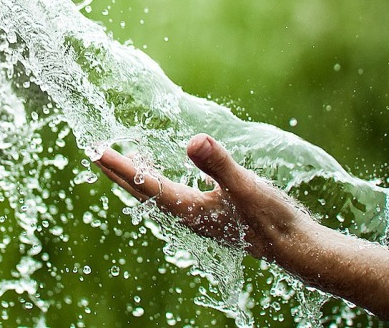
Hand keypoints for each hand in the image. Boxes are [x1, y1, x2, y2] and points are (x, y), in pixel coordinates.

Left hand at [95, 133, 311, 260]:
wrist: (294, 248)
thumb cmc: (270, 219)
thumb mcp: (244, 186)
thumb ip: (219, 163)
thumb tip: (192, 140)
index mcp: (187, 208)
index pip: (144, 183)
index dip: (119, 166)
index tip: (96, 150)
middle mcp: (186, 214)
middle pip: (142, 191)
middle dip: (117, 172)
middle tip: (94, 152)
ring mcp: (197, 215)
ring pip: (156, 193)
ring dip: (136, 176)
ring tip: (122, 158)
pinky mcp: (209, 214)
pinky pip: (173, 194)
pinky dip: (160, 179)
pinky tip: (166, 172)